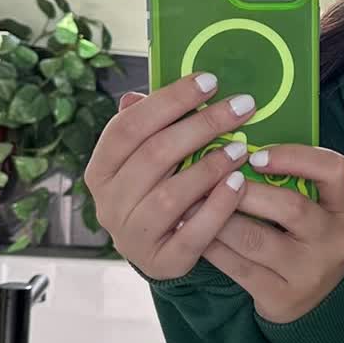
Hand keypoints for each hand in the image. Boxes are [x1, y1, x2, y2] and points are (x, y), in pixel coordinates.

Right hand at [86, 73, 261, 281]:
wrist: (161, 252)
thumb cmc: (157, 192)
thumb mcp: (147, 160)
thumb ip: (147, 129)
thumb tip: (136, 96)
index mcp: (101, 169)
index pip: (129, 126)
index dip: (169, 100)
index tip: (210, 81)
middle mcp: (109, 202)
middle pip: (155, 155)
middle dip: (202, 125)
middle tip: (242, 107)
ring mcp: (132, 235)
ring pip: (172, 195)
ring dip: (210, 167)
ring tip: (241, 148)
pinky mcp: (161, 261)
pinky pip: (193, 233)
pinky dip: (218, 206)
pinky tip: (239, 184)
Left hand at [198, 143, 343, 324]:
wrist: (319, 303)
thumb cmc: (306, 242)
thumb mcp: (315, 211)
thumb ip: (290, 183)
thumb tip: (233, 149)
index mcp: (341, 210)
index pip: (334, 170)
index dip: (295, 157)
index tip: (256, 155)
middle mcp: (331, 240)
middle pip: (290, 207)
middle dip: (244, 191)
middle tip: (211, 179)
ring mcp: (307, 272)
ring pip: (254, 239)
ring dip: (217, 217)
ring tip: (190, 201)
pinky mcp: (280, 296)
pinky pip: (237, 267)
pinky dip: (211, 246)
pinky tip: (192, 231)